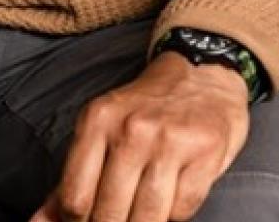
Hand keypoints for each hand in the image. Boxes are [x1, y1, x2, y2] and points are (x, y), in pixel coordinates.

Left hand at [39, 52, 250, 221]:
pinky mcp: (206, 154)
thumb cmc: (147, 109)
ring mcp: (172, 141)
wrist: (203, 72)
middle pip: (109, 214)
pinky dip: (174, 215)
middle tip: (117, 218)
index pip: (75, 198)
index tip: (89, 220)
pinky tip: (171, 197)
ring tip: (141, 214)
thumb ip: (72, 179)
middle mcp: (133, 129)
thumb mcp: (102, 129)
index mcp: (97, 120)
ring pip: (146, 219)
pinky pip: (181, 211)